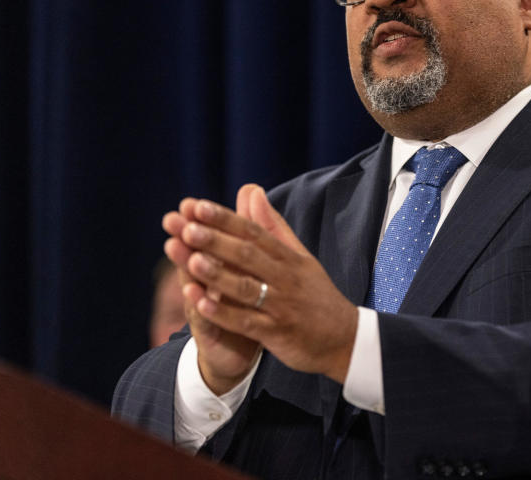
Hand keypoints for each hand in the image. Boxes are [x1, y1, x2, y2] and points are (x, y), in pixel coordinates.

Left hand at [177, 184, 358, 383]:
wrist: (345, 339)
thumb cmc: (316, 295)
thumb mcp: (300, 257)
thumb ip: (272, 226)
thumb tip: (252, 191)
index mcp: (289, 258)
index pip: (254, 233)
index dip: (225, 220)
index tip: (198, 207)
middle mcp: (285, 278)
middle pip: (248, 256)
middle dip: (216, 241)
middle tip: (186, 227)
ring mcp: (280, 306)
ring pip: (245, 288)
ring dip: (217, 274)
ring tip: (190, 261)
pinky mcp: (276, 333)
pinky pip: (246, 322)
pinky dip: (223, 313)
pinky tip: (200, 303)